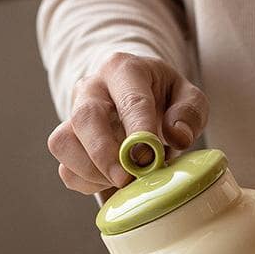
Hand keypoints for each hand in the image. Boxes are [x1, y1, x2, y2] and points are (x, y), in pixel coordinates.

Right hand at [47, 53, 208, 194]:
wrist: (135, 106)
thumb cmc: (162, 101)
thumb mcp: (187, 98)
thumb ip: (190, 113)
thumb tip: (177, 136)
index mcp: (123, 69)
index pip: (130, 99)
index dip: (138, 130)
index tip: (148, 156)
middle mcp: (90, 88)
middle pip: (85, 118)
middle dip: (105, 154)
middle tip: (127, 179)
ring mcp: (72, 116)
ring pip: (65, 144)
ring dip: (93, 172)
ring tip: (122, 180)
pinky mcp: (65, 145)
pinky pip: (66, 170)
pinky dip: (88, 184)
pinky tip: (109, 181)